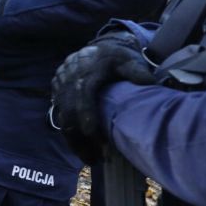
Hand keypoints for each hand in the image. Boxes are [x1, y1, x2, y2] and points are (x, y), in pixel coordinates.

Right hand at [51, 39, 155, 161]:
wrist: (97, 46)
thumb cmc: (116, 56)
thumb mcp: (129, 59)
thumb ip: (137, 71)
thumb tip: (149, 83)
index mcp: (85, 72)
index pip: (82, 95)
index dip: (86, 116)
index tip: (94, 136)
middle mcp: (68, 80)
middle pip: (68, 113)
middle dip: (79, 139)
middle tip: (94, 159)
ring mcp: (60, 87)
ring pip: (62, 119)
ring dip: (74, 141)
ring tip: (89, 158)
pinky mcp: (57, 93)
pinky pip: (59, 116)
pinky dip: (70, 133)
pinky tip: (83, 146)